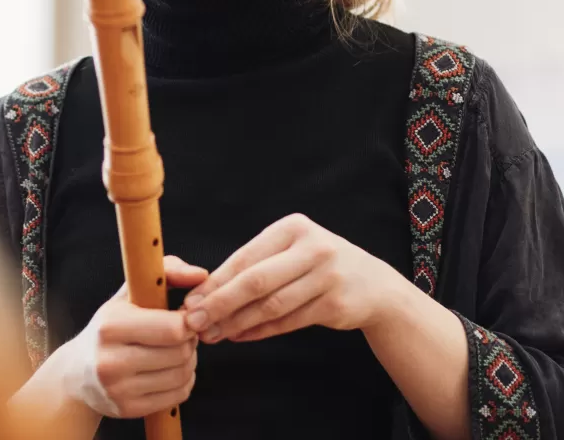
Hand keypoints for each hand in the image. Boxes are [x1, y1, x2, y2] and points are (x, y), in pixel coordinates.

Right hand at [58, 256, 207, 418]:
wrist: (76, 372)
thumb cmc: (109, 327)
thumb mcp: (129, 293)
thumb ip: (168, 271)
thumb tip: (201, 274)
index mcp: (111, 326)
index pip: (172, 328)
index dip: (188, 322)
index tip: (185, 316)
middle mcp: (111, 360)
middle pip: (180, 353)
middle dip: (189, 341)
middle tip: (182, 335)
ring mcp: (118, 389)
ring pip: (182, 375)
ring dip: (189, 361)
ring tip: (177, 351)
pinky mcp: (127, 409)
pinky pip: (177, 396)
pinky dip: (184, 382)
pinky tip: (171, 370)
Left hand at [181, 214, 402, 343]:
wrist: (374, 285)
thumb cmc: (318, 265)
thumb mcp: (292, 250)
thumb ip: (256, 264)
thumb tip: (205, 290)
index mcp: (293, 227)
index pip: (245, 257)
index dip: (215, 281)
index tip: (189, 301)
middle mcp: (312, 248)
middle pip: (256, 281)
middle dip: (219, 304)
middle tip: (193, 322)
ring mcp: (327, 276)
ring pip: (271, 305)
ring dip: (237, 323)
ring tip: (212, 335)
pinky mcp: (335, 304)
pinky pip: (288, 321)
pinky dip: (260, 331)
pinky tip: (239, 336)